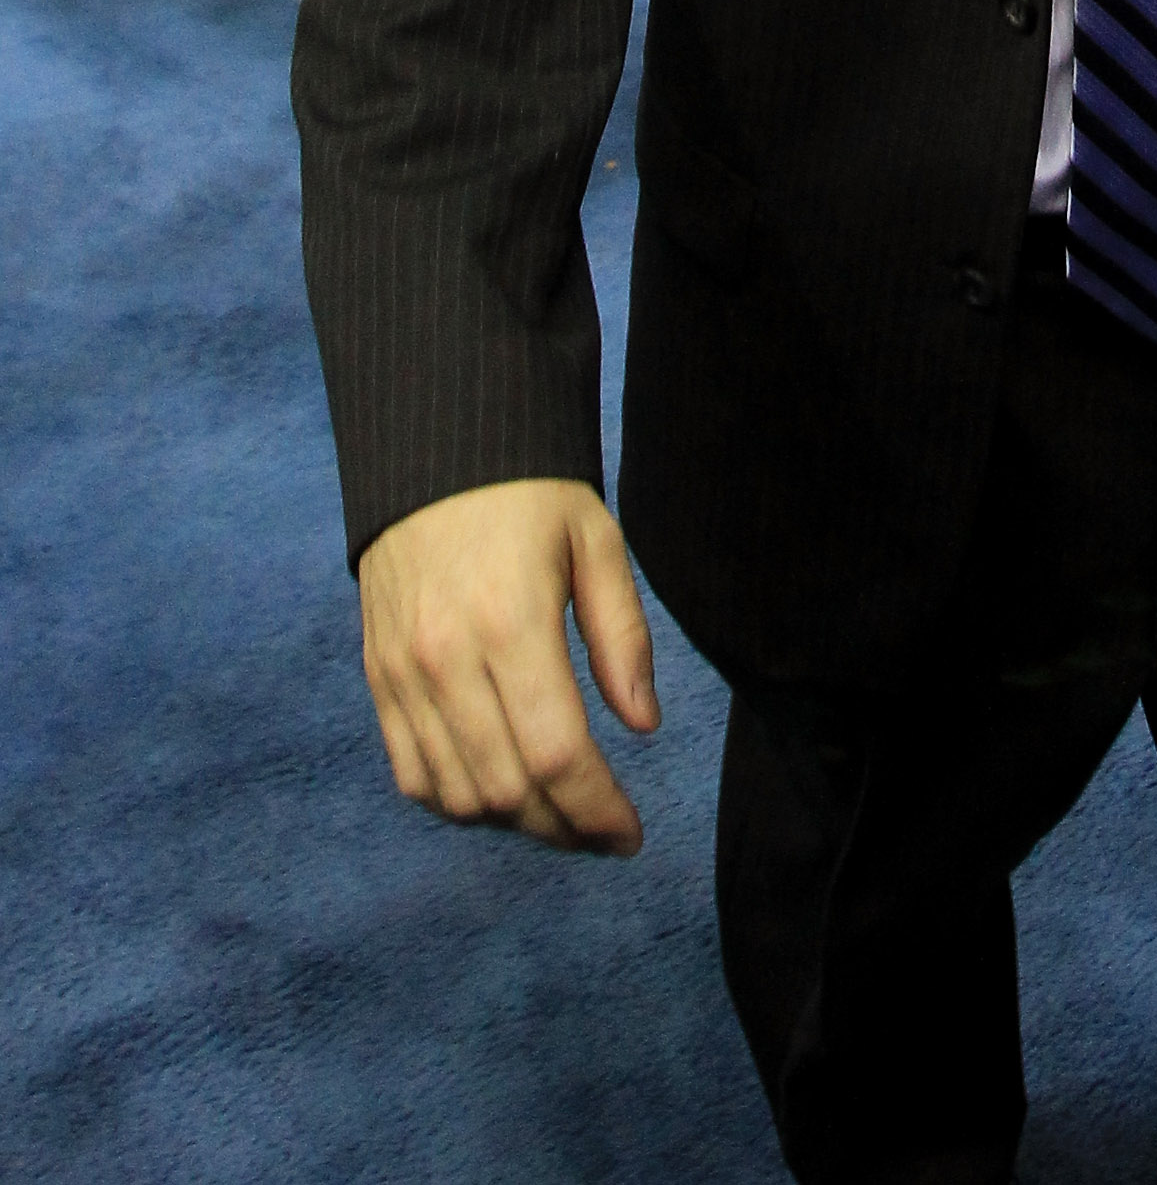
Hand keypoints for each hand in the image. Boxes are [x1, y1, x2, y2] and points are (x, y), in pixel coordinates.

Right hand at [357, 476, 658, 853]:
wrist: (432, 455)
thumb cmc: (528, 494)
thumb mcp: (595, 541)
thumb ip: (623, 635)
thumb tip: (643, 726)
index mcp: (511, 622)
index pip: (555, 753)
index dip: (597, 809)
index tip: (631, 835)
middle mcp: (446, 660)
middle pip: (506, 789)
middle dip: (563, 829)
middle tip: (604, 834)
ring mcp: (402, 676)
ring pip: (456, 796)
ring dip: (513, 825)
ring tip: (560, 817)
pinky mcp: (378, 680)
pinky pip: (411, 774)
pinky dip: (456, 803)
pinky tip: (499, 796)